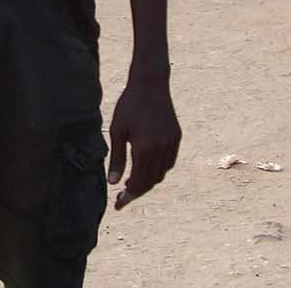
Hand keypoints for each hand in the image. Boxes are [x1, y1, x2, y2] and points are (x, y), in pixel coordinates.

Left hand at [106, 76, 179, 209]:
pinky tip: (146, 169)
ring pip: (161, 173)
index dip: (128, 196)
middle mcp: (161, 149)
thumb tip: (113, 183)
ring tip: (132, 183)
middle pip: (151, 181)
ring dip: (148, 182)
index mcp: (144, 149)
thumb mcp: (117, 131)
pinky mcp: (176, 138)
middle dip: (137, 192)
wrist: (150, 85)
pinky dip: (158, 170)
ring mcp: (171, 144)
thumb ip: (116, 158)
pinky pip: (169, 162)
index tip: (118, 205)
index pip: (138, 182)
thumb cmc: (129, 106)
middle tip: (123, 197)